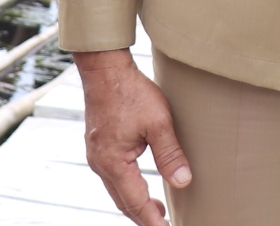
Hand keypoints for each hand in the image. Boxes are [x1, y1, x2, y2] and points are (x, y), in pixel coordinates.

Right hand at [75, 50, 191, 225]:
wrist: (105, 69)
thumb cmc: (131, 92)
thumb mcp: (158, 123)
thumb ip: (170, 154)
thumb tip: (183, 181)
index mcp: (113, 162)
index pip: (135, 202)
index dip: (151, 220)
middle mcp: (100, 163)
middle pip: (122, 201)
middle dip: (142, 215)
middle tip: (163, 223)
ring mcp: (96, 154)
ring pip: (116, 189)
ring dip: (134, 201)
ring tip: (155, 208)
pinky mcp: (98, 145)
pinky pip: (112, 175)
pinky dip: (126, 186)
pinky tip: (139, 183)